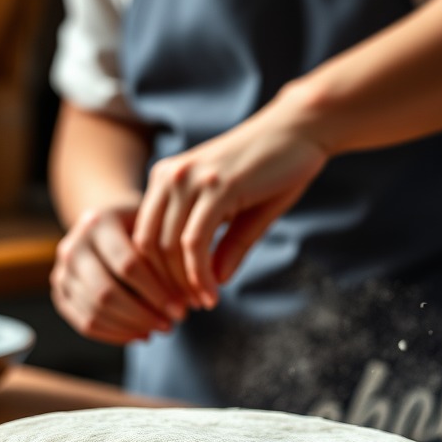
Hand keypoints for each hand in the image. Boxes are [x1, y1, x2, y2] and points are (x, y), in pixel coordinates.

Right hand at [50, 205, 187, 344]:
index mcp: (98, 222)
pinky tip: (139, 334)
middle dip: (143, 315)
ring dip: (130, 327)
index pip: (128, 265)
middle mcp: (73, 245)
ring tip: (158, 329)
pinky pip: (85, 323)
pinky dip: (115, 334)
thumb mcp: (155, 227)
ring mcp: (62, 270)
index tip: (182, 310)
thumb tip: (187, 301)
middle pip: (106, 292)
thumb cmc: (141, 226)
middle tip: (171, 325)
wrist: (108, 222)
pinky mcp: (60, 292)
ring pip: (94, 311)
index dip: (157, 292)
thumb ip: (166, 256)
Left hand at [132, 104, 328, 307]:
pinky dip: (199, 274)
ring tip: (202, 304)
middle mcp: (169, 177)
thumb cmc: (272, 169)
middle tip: (185, 311)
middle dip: (164, 285)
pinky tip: (213, 292)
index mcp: (165, 179)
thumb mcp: (241, 211)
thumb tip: (214, 282)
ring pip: (169, 247)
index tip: (175, 299)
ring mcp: (190, 180)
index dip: (154, 274)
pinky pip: (194, 243)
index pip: (142, 236)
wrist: (300, 130)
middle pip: (149, 246)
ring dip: (183, 284)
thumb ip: (224, 245)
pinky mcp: (216, 187)